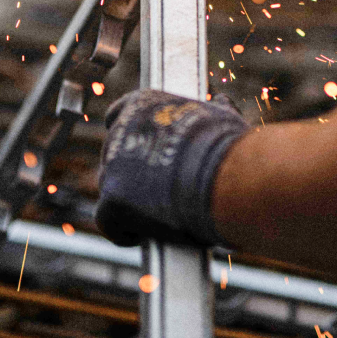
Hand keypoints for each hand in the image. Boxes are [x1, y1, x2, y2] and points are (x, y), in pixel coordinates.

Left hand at [95, 90, 249, 247]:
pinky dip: (123, 231)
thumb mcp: (221, 118)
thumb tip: (222, 102)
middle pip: (113, 154)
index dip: (131, 137)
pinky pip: (108, 221)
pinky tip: (142, 235)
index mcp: (142, 104)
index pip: (118, 115)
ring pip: (110, 187)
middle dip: (130, 171)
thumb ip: (212, 111)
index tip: (143, 151)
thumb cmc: (228, 147)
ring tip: (155, 214)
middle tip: (156, 188)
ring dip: (128, 200)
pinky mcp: (112, 201)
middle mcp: (121, 130)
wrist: (225, 177)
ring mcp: (113, 166)